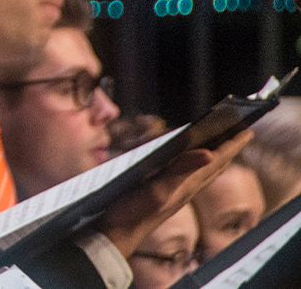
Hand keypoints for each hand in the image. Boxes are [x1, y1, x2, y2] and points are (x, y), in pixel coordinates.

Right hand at [98, 130, 252, 256]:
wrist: (118, 234)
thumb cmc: (136, 212)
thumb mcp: (160, 189)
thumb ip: (183, 171)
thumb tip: (210, 154)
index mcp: (189, 183)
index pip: (217, 161)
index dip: (233, 145)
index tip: (248, 131)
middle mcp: (187, 187)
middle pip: (215, 166)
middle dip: (229, 149)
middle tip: (240, 135)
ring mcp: (176, 191)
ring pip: (203, 171)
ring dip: (215, 157)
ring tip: (221, 146)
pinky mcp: (163, 193)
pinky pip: (188, 175)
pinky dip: (194, 164)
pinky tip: (187, 164)